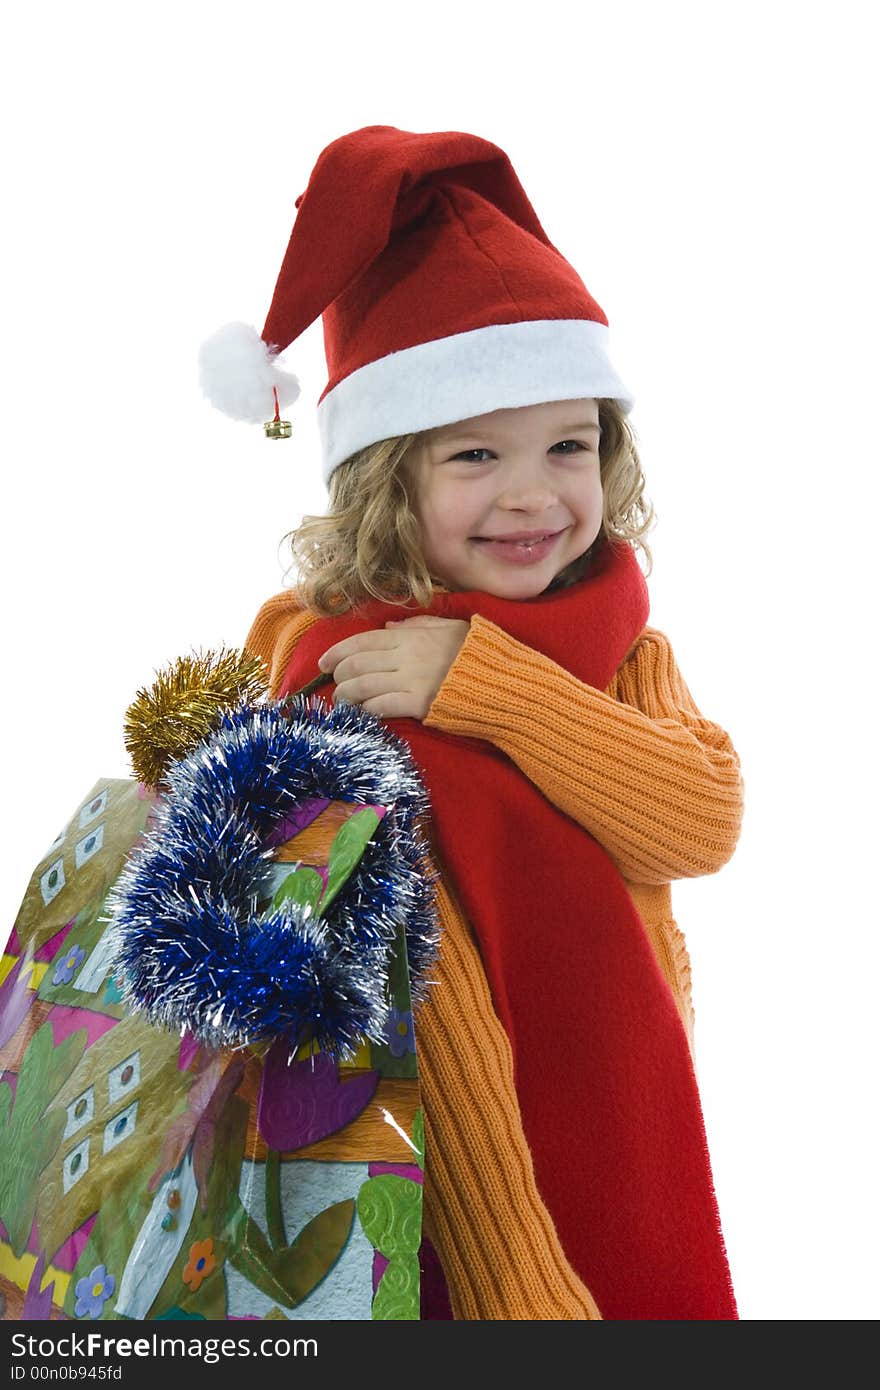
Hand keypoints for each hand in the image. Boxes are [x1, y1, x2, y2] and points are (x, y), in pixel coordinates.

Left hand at [317, 616, 470, 720]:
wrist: (501, 679)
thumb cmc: (476, 653)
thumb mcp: (448, 627)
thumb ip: (416, 625)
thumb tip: (387, 628)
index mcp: (411, 636)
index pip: (363, 640)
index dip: (337, 651)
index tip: (323, 662)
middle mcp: (406, 656)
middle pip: (357, 663)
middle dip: (338, 674)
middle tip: (334, 682)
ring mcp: (411, 680)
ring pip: (363, 685)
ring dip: (346, 694)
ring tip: (341, 700)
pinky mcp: (419, 704)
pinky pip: (381, 706)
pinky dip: (367, 710)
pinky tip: (362, 713)